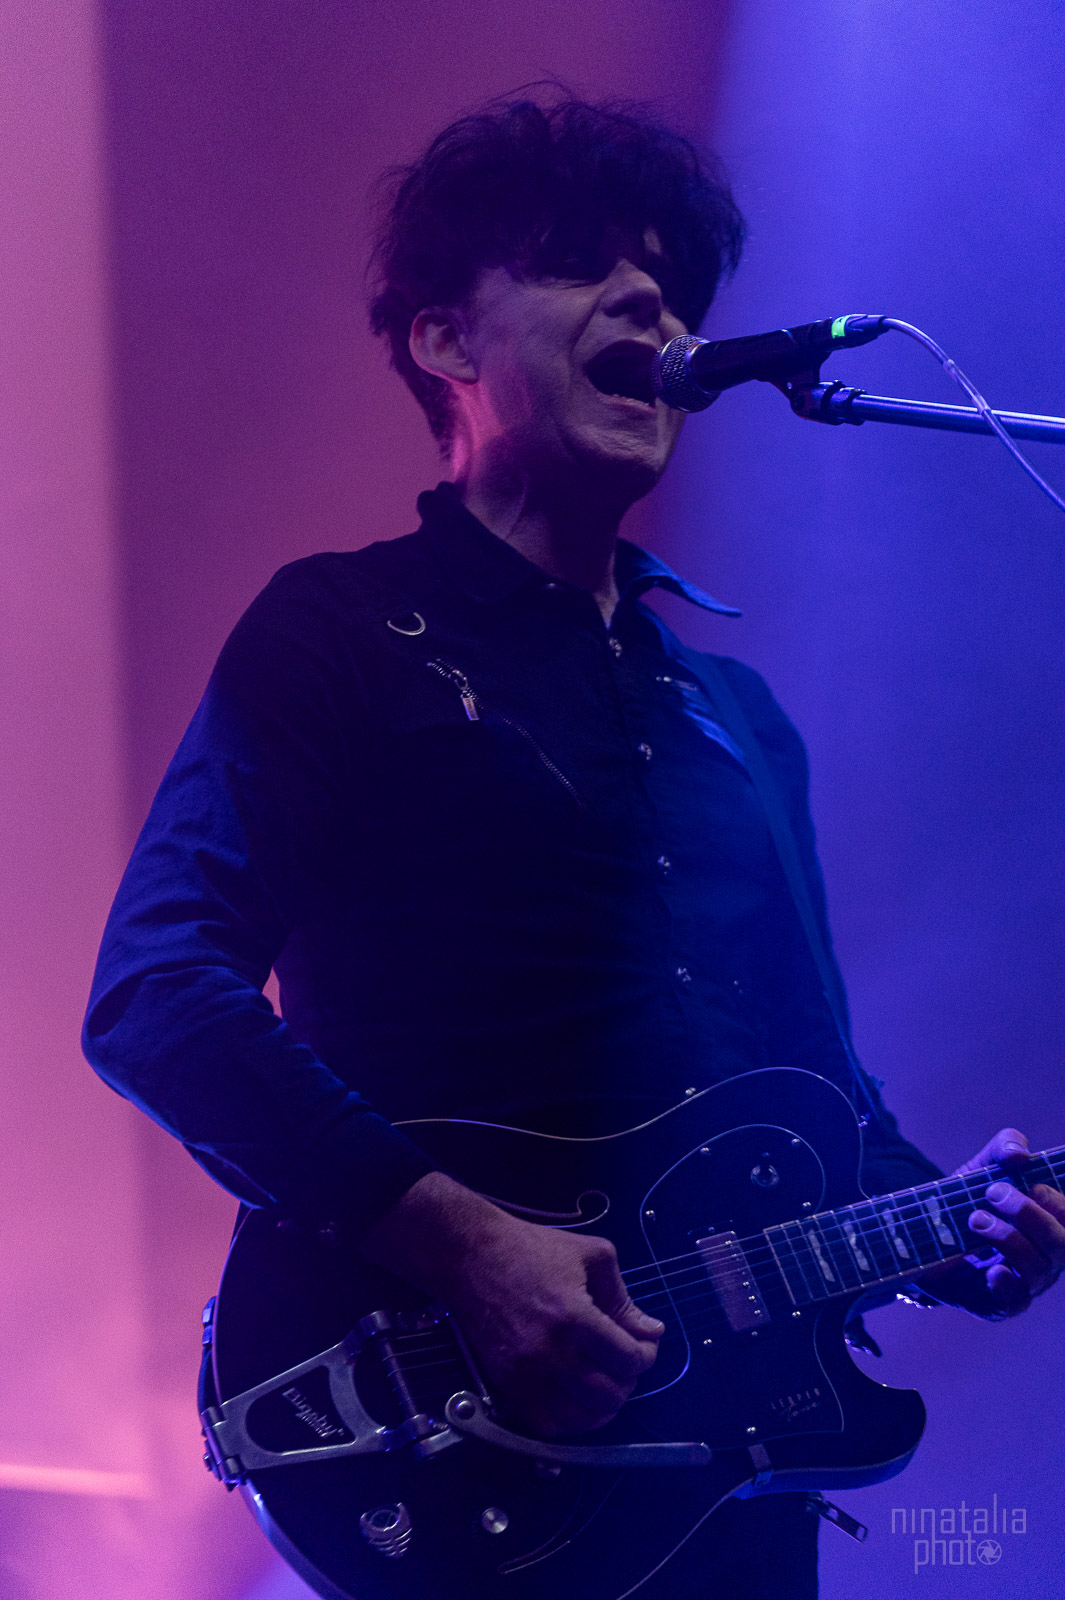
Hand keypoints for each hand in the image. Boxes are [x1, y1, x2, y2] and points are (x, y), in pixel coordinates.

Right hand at [360, 1172, 663, 1436]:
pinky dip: (569, 1420)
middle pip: (608, 1395)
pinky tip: (575, 1398)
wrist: (470, 1255)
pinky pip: (546, 1426)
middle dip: (627, 1382)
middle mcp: (549, 1353)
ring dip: (601, 1406)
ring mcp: (524, 1374)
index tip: (643, 1346)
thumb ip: (623, 1298)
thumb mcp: (590, 1255)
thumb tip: (651, 1331)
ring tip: (603, 1382)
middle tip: (623, 1363)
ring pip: (580, 1419)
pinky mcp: (505, 1384)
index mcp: (574, 1317)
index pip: (627, 1360)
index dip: (645, 1356)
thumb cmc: (531, 1247)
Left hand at [917, 1128, 1064, 1317]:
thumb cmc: (966, 1200)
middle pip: (1061, 1244)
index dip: (1056, 1202)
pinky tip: (993, 1269)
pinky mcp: (998, 1303)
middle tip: (992, 1192)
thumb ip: (1004, 1148)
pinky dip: (1007, 1285)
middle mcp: (1045, 1257)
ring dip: (1007, 1238)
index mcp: (1049, 1225)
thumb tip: (1020, 1153)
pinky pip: (1015, 1302)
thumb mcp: (983, 1167)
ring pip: (1037, 1269)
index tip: (1030, 1184)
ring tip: (974, 1218)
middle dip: (1028, 1214)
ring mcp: (1025, 1283)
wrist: (923, 1236)